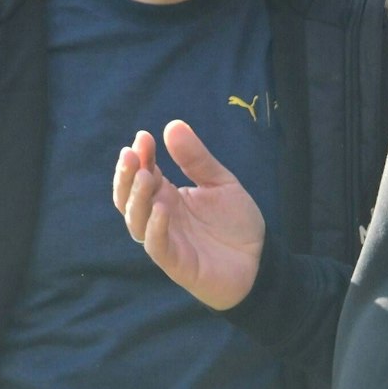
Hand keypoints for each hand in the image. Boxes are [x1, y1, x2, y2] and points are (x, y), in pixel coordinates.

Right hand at [111, 120, 263, 309]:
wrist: (261, 261)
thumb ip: (197, 159)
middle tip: (131, 154)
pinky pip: (156, 245)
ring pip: (135, 221)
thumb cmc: (236, 224)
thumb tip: (172, 125)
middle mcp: (159, 217)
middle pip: (129, 198)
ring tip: (146, 176)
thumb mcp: (220, 182)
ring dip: (137, 198)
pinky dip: (155, 227)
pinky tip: (162, 209)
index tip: (143, 137)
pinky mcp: (175, 263)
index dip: (140, 157)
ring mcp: (166, 240)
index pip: (143, 174)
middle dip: (126, 175)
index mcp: (168, 197)